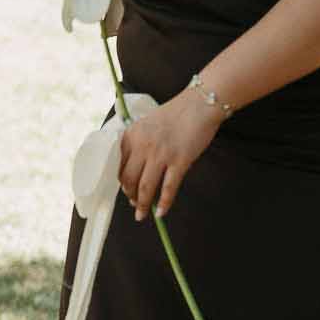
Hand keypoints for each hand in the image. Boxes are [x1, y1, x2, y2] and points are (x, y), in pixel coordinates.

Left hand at [117, 92, 223, 221]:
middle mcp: (142, 146)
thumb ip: (138, 143)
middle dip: (130, 196)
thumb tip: (136, 168)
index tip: (126, 190)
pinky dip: (164, 202)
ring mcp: (161, 154)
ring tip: (141, 214)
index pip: (118, 166)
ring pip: (146, 187)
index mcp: (131, 136)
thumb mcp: (147, 124)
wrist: (200, 104)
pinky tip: (161, 212)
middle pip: (129, 179)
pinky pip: (168, 187)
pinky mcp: (179, 161)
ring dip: (142, 204)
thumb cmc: (175, 114)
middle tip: (134, 204)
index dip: (121, 182)